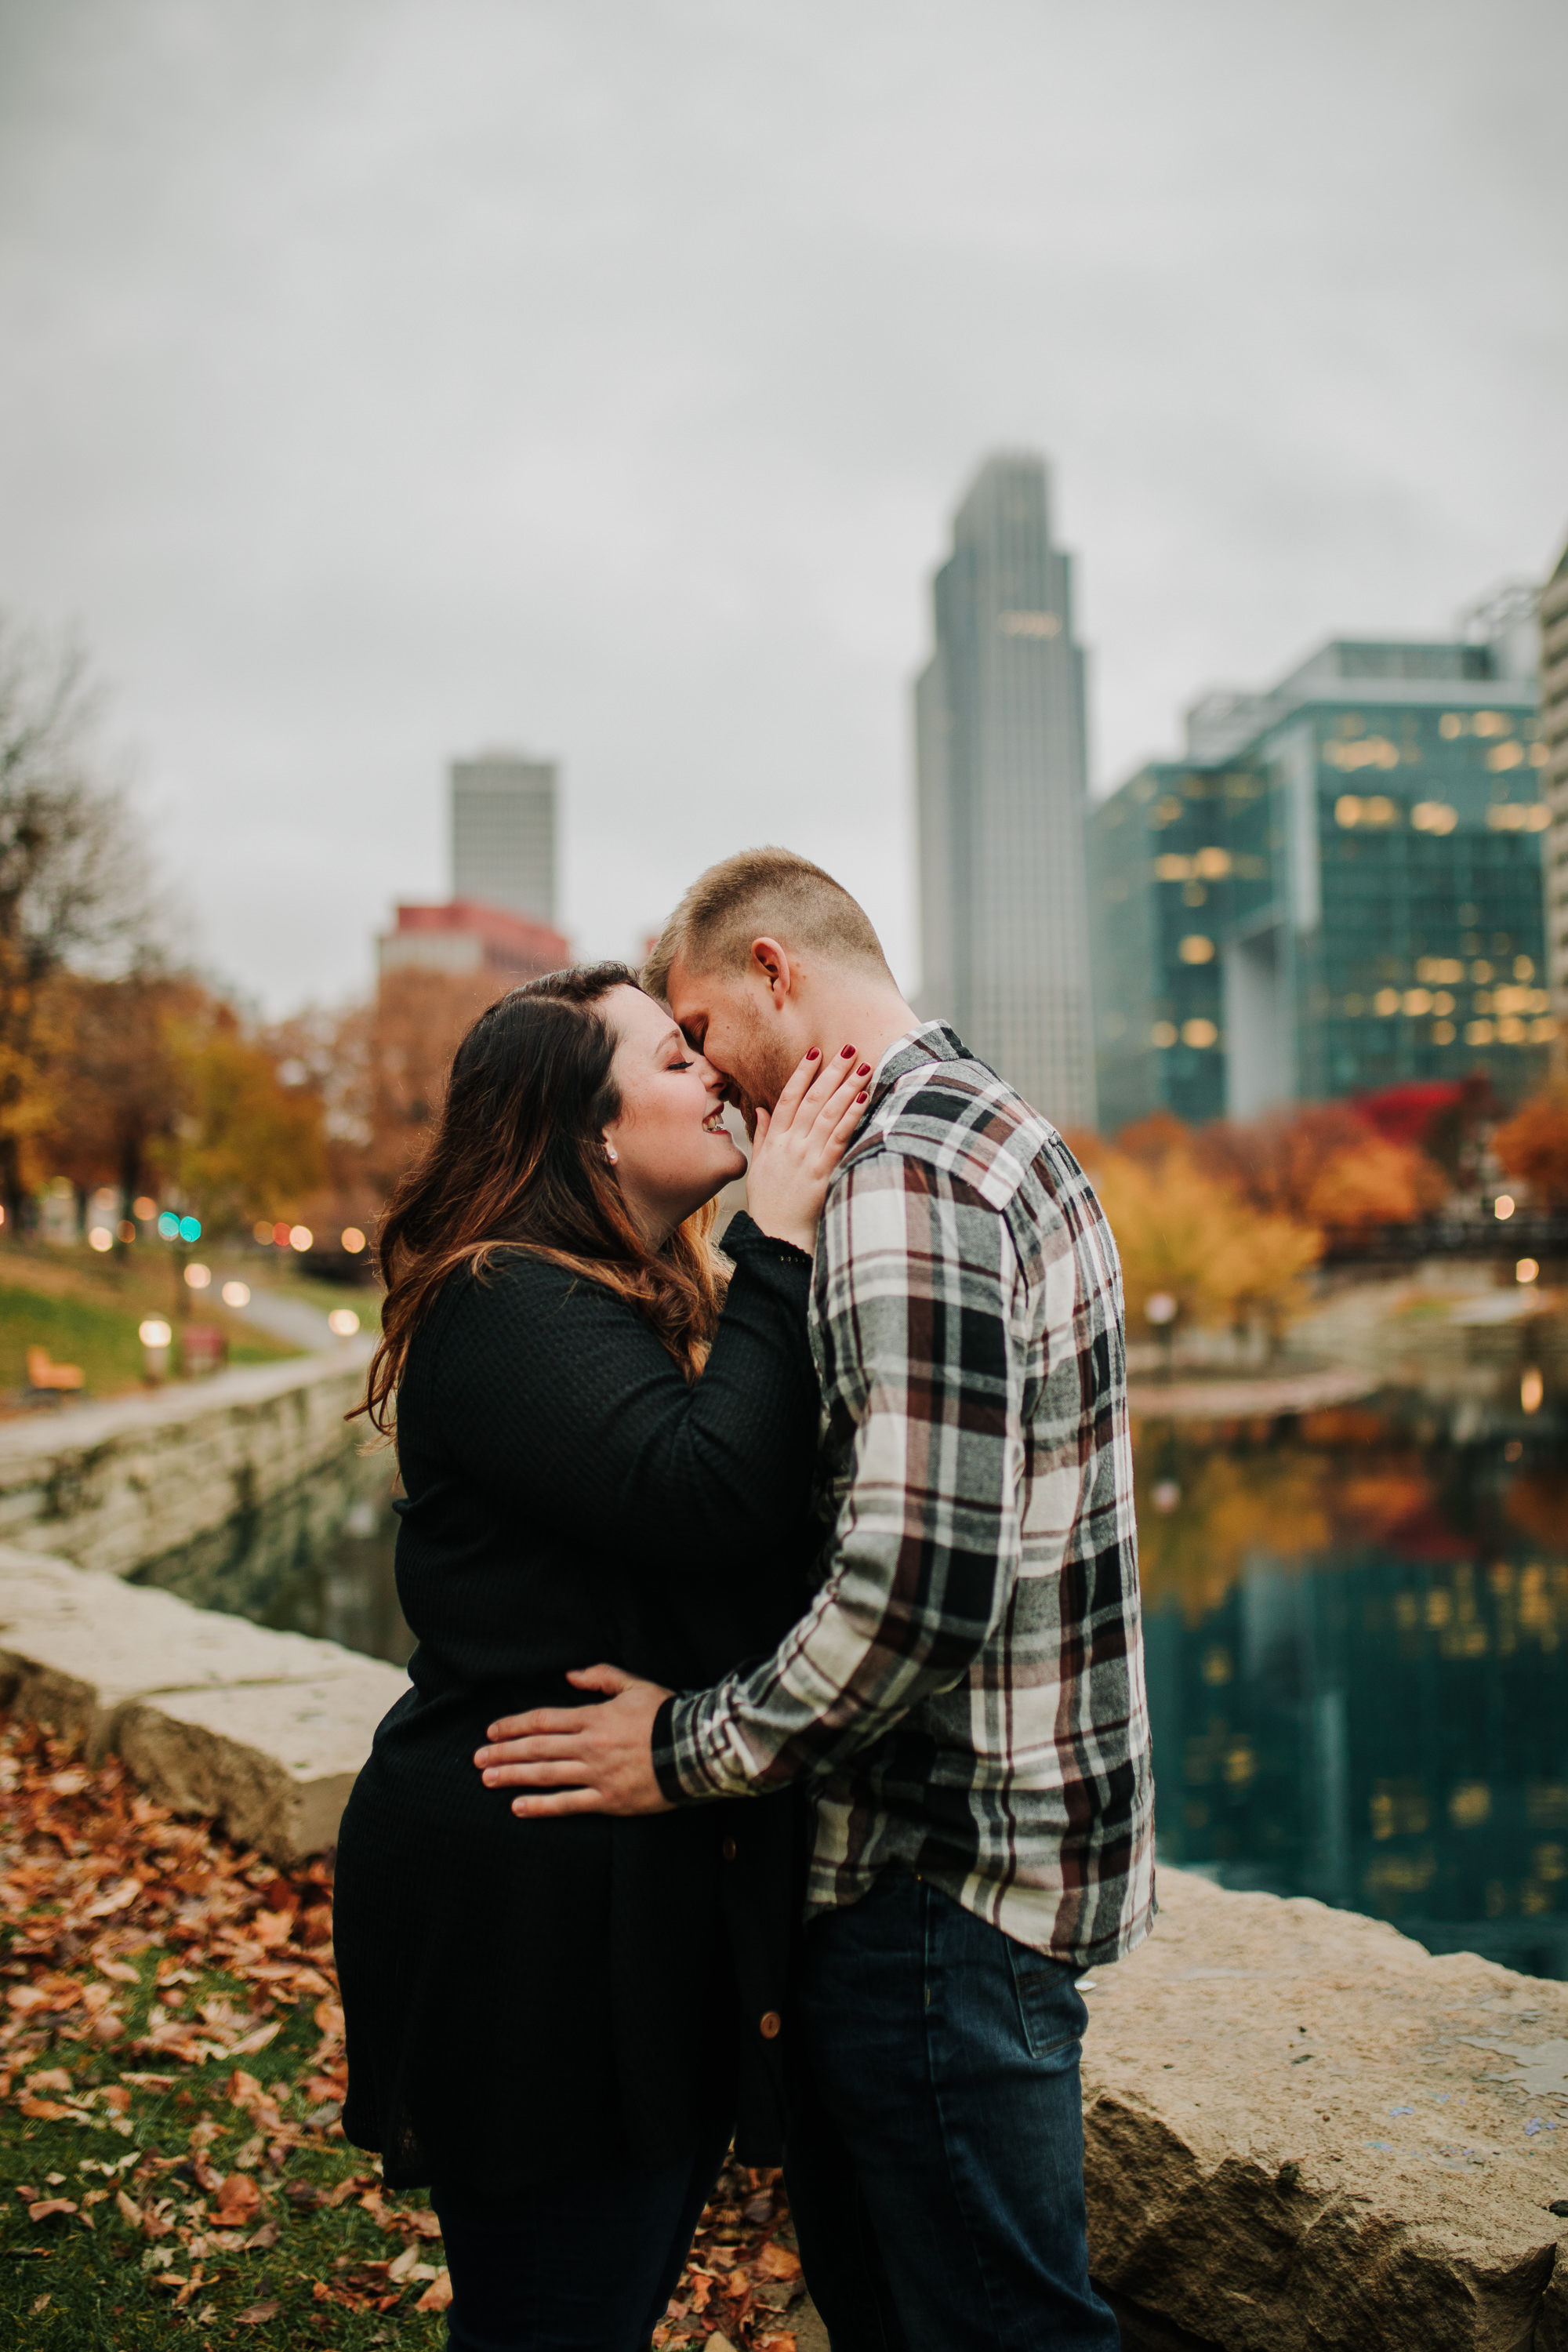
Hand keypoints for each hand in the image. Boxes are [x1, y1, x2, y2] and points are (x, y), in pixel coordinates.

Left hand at [473, 1665, 672, 1817]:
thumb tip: (569, 1675)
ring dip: (511, 1776)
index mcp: (593, 1717)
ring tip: (486, 1778)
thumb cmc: (666, 1714)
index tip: (492, 1730)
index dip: (514, 1725)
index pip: (543, 1720)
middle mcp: (589, 1746)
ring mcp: (597, 1775)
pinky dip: (540, 1806)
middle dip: (502, 1752)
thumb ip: (600, 1677)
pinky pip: (568, 1804)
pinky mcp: (609, 1801)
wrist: (696, 1749)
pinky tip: (517, 1806)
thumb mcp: (635, 1685)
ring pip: (544, 1775)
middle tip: (476, 1758)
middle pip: (536, 1749)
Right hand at [744, 1045, 870, 1253]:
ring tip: (863, 1066)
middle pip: (812, 1099)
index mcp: (774, 1141)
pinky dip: (851, 1115)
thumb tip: (761, 1109)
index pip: (787, 1098)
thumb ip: (762, 1134)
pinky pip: (839, 1136)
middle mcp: (789, 1144)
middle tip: (848, 1049)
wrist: (775, 1237)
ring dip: (847, 1087)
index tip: (815, 1052)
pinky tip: (863, 1098)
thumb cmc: (769, 1204)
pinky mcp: (822, 1171)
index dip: (802, 1074)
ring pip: (828, 1112)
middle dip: (831, 1072)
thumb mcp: (759, 1166)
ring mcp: (806, 1156)